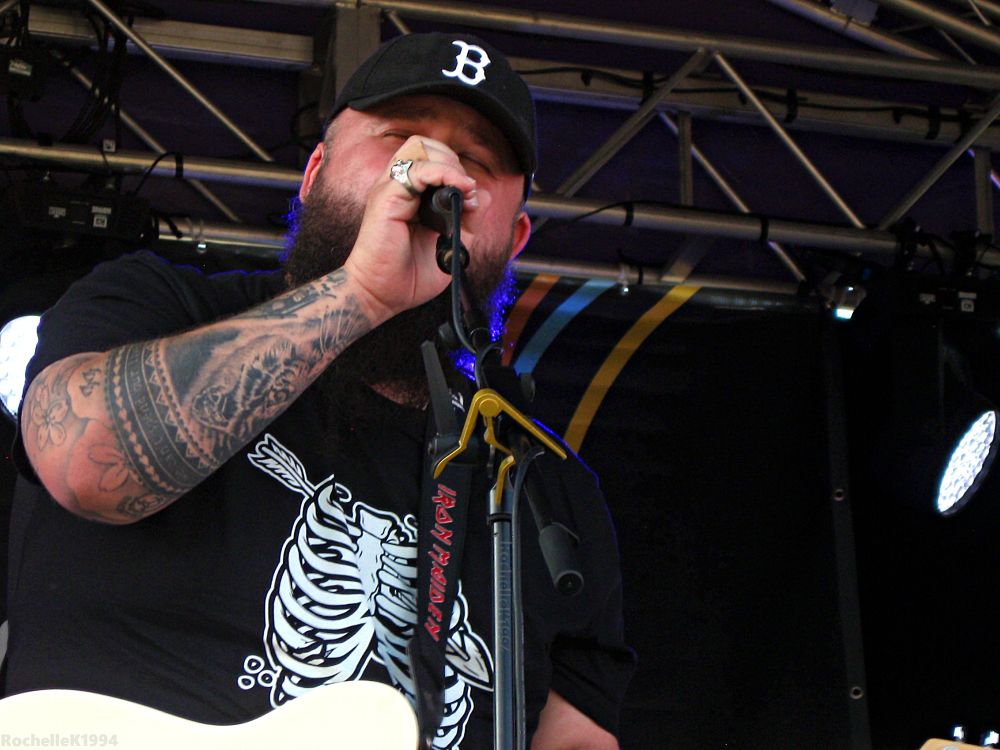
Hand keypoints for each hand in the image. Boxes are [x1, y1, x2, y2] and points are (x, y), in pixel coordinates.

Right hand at [343, 136, 487, 322]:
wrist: (381, 295)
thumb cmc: (409, 274)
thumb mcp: (451, 243)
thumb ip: (468, 218)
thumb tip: (481, 194)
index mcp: (408, 194)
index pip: (432, 158)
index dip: (456, 170)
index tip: (472, 198)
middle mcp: (397, 186)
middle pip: (425, 145)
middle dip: (452, 161)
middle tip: (465, 189)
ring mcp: (390, 188)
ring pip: (420, 148)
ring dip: (448, 164)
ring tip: (462, 188)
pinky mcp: (387, 197)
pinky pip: (417, 170)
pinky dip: (443, 173)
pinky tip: (458, 189)